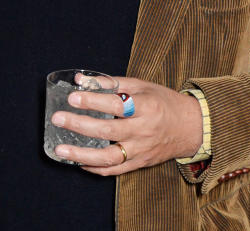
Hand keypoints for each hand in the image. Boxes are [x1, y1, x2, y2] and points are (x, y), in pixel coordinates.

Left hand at [50, 77, 202, 175]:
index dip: (93, 101)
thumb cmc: (163, 102)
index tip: (73, 97)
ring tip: (60, 151)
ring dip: (82, 155)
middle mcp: (143, 130)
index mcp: (146, 107)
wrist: (191, 128)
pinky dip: (95, 168)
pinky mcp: (140, 163)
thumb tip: (81, 79)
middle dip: (79, 125)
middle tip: (57, 119)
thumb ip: (110, 83)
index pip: (116, 105)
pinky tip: (78, 163)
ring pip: (109, 157)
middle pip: (108, 130)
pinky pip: (115, 170)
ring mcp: (141, 150)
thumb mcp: (141, 86)